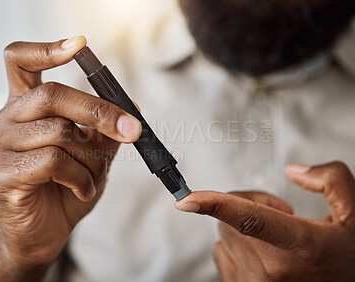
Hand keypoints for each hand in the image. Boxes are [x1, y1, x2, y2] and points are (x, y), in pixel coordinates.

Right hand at [0, 37, 141, 270]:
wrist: (42, 235)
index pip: (20, 62)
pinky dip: (81, 177)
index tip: (80, 45)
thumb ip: (104, 131)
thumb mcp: (91, 156)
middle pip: (52, 95)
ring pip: (59, 132)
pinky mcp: (2, 174)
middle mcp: (5, 120)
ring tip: (96, 177)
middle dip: (100, 111)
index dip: (47, 49)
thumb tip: (132, 109)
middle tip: (132, 130)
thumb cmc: (64, 190)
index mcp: (24, 108)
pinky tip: (83, 190)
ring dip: (92, 158)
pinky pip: (53, 161)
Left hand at [176, 162, 354, 280]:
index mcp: (301, 245)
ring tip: (273, 235)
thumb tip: (294, 171)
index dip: (215, 205)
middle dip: (248, 205)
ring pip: (224, 234)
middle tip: (279, 212)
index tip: (187, 199)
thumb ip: (331, 180)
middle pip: (231, 219)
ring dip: (242, 226)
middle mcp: (273, 270)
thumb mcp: (354, 215)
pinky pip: (221, 252)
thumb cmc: (347, 258)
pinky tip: (261, 252)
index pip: (250, 220)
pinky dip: (235, 244)